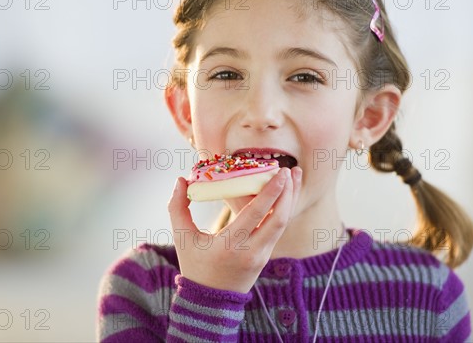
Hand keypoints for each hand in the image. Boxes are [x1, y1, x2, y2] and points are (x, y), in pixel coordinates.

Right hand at [167, 167, 301, 293]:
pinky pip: (278, 229)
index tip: (280, 172)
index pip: (256, 214)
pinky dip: (284, 209)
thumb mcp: (182, 237)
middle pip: (279, 219)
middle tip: (291, 169)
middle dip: (288, 192)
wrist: (209, 303)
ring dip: (290, 199)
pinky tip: (286, 194)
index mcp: (230, 245)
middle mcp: (252, 251)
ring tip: (295, 175)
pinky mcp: (266, 256)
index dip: (271, 192)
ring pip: (283, 224)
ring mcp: (262, 256)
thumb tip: (180, 180)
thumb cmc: (194, 266)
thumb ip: (177, 207)